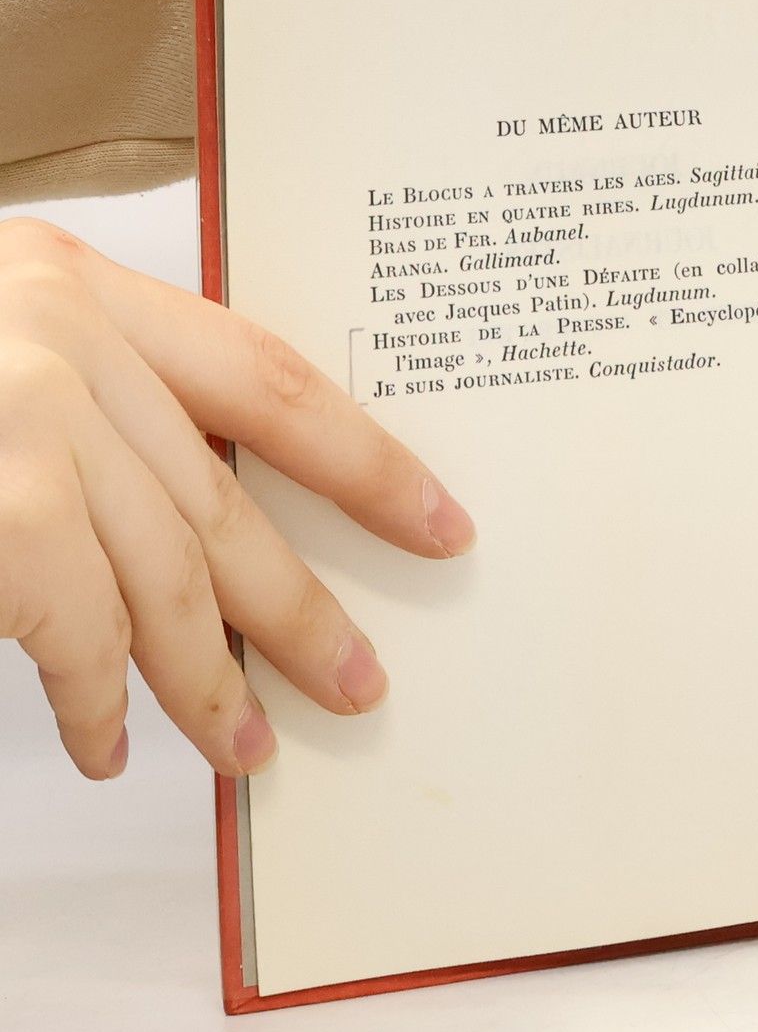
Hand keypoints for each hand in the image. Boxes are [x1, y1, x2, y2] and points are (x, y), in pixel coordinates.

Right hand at [0, 218, 474, 779]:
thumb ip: (91, 400)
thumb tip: (196, 530)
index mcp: (73, 284)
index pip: (270, 378)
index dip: (367, 460)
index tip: (439, 523)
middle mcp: (56, 337)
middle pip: (224, 499)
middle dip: (295, 607)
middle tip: (359, 683)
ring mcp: (17, 419)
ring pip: (161, 576)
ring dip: (204, 679)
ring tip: (245, 748)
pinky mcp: (0, 513)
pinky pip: (74, 627)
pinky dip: (100, 697)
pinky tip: (113, 742)